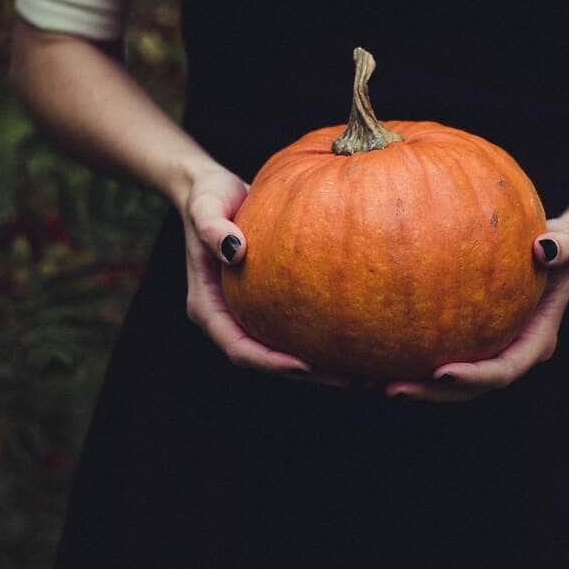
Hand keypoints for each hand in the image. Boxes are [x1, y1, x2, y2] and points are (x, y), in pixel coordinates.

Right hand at [181, 166, 346, 385]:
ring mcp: (249, 312)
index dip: (269, 362)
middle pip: (266, 359)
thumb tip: (236, 251)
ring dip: (320, 364)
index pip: (238, 348)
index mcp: (208, 308)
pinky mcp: (269, 301)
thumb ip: (212, 228)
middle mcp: (229, 317)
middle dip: (305, 374)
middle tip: (349, 379)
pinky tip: (358, 333)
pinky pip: (296, 325)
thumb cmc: (207, 197)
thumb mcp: (205, 207)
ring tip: (363, 369)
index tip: (304, 365)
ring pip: (284, 349)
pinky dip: (322, 335)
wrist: (214, 189)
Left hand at [383, 221, 568, 401]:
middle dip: (430, 393)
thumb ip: (563, 248)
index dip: (474, 378)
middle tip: (391, 389)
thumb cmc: (558, 247)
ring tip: (368, 381)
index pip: (503, 371)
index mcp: (533, 344)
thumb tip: (543, 248)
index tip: (442, 373)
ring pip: (445, 382)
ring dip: (411, 385)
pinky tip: (368, 352)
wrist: (547, 255)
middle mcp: (506, 356)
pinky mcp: (463, 342)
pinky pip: (432, 354)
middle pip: (467, 390)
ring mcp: (484, 352)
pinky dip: (404, 357)